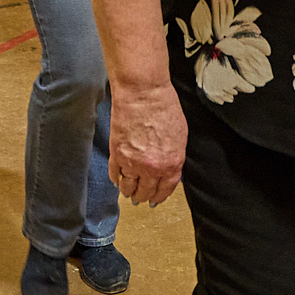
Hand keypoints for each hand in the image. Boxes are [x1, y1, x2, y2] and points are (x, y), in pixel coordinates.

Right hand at [109, 83, 187, 206]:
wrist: (143, 94)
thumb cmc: (163, 107)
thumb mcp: (179, 136)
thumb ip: (174, 157)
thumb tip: (168, 169)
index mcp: (171, 164)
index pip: (165, 190)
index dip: (159, 197)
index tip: (155, 200)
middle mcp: (152, 168)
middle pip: (145, 192)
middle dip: (143, 197)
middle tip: (140, 198)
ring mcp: (132, 163)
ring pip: (128, 188)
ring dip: (128, 192)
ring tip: (128, 192)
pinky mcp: (116, 154)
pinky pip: (115, 174)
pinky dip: (116, 179)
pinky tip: (117, 180)